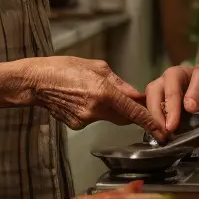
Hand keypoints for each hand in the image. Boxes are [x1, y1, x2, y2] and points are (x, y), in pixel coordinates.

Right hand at [28, 57, 167, 139]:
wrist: (35, 82)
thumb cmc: (64, 68)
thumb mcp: (96, 67)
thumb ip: (119, 83)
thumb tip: (135, 94)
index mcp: (104, 92)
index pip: (134, 112)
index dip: (151, 123)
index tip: (163, 132)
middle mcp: (96, 110)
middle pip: (124, 117)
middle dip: (131, 112)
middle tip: (133, 101)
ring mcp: (85, 120)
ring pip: (108, 118)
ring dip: (110, 108)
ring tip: (93, 91)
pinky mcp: (76, 125)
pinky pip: (94, 119)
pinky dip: (94, 110)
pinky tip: (81, 98)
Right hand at [144, 63, 198, 133]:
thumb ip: (197, 91)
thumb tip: (190, 108)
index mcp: (173, 74)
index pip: (170, 92)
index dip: (171, 109)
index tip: (172, 126)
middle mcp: (161, 82)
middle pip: (152, 96)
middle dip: (157, 116)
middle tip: (164, 133)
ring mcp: (156, 92)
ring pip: (146, 103)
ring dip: (151, 120)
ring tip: (160, 135)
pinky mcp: (154, 102)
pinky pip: (148, 110)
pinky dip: (151, 122)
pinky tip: (157, 132)